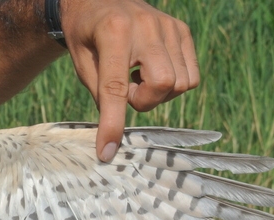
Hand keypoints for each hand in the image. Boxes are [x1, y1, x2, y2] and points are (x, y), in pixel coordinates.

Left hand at [60, 0, 199, 160]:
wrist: (99, 1)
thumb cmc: (87, 37)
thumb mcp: (82, 65)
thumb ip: (101, 97)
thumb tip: (113, 141)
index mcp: (113, 32)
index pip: (115, 88)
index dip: (112, 123)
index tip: (107, 151)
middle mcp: (146, 25)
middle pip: (162, 85)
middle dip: (143, 100)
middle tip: (125, 88)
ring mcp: (169, 26)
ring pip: (180, 84)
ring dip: (156, 93)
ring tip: (137, 76)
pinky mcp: (182, 30)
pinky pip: (191, 77)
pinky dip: (172, 84)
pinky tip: (151, 70)